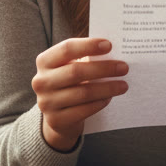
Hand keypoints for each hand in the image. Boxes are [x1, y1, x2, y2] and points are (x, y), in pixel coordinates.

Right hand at [32, 37, 127, 151]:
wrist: (58, 114)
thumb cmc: (70, 82)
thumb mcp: (71, 66)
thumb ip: (87, 57)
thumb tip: (115, 52)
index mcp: (45, 61)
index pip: (67, 49)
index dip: (88, 46)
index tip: (109, 45)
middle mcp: (41, 81)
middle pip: (76, 71)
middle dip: (104, 68)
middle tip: (124, 68)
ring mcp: (46, 102)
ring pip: (83, 93)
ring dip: (107, 88)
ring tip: (123, 85)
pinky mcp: (56, 120)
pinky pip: (83, 110)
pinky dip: (99, 103)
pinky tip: (109, 98)